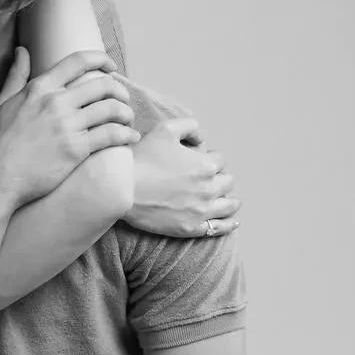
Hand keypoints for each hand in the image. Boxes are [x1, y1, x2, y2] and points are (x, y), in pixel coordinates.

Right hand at [0, 48, 138, 209]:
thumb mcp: (3, 101)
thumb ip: (16, 74)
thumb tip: (22, 51)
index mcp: (41, 87)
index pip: (78, 61)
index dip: (101, 59)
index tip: (111, 65)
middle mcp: (57, 102)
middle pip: (102, 85)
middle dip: (119, 90)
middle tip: (122, 98)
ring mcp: (68, 126)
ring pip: (111, 109)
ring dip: (126, 113)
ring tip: (127, 118)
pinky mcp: (77, 149)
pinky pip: (110, 135)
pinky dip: (126, 135)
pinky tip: (130, 137)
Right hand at [124, 118, 240, 238]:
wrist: (123, 188)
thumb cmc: (143, 158)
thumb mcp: (165, 129)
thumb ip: (189, 126)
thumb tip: (202, 138)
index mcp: (204, 164)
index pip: (220, 159)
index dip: (209, 158)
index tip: (199, 160)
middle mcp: (208, 188)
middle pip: (227, 181)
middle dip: (219, 177)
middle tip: (205, 178)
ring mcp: (201, 210)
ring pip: (229, 205)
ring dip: (229, 199)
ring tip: (226, 199)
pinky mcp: (192, 228)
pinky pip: (220, 228)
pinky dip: (229, 224)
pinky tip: (232, 222)